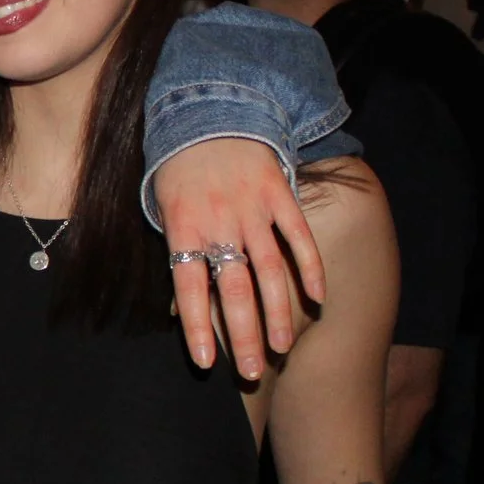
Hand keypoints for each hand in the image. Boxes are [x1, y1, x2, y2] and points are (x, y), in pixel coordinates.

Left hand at [156, 138, 326, 380]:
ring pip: (269, 270)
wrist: (208, 111)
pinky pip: (298, 236)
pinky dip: (310, 267)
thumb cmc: (181, 172)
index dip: (198, 326)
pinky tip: (318, 298)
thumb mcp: (165, 209)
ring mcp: (251, 208)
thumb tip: (183, 310)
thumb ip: (180, 255)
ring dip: (278, 312)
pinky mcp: (279, 193)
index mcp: (183, 228)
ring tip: (283, 347)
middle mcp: (218, 222)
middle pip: (233, 288)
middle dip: (244, 334)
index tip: (207, 363)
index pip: (188, 287)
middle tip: (254, 371)